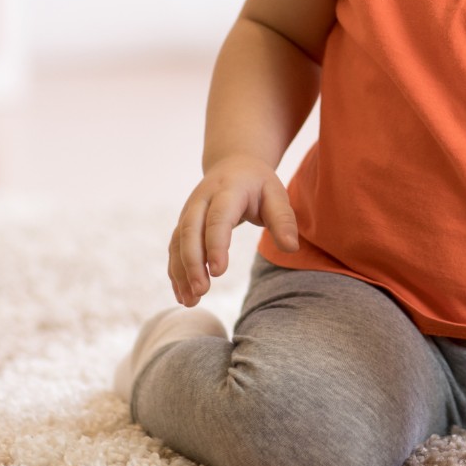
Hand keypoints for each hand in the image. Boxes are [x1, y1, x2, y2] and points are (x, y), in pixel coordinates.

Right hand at [168, 154, 300, 306]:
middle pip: (190, 231)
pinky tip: (183, 294)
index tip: (219, 272)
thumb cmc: (258, 184)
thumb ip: (284, 220)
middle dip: (193, 263)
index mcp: (227, 190)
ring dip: (181, 272)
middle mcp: (201, 200)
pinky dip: (176, 272)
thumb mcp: (276, 194)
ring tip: (191, 301)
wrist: (232, 164)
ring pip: (178, 243)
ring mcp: (188, 212)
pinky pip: (174, 249)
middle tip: (203, 291)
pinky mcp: (182, 225)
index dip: (216, 244)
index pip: (218, 218)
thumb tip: (291, 248)